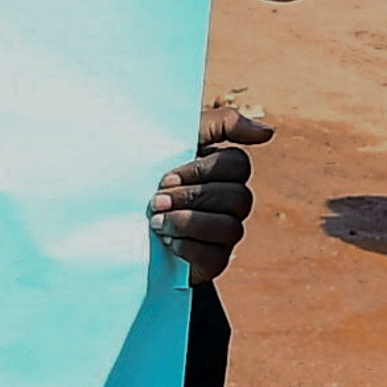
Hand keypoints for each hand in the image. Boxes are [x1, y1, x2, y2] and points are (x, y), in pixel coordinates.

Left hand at [151, 106, 270, 281]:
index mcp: (224, 169)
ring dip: (189, 222)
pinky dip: (188, 247)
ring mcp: (225, 233)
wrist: (117, 218)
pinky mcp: (213, 262)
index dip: (201, 171)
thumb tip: (269, 133)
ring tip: (157, 222)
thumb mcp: (179, 138)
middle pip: (237, 197)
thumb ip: (223, 124)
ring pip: (230, 227)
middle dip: (192, 198)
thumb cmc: (149, 170)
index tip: (166, 177)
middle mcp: (231, 201)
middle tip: (156, 200)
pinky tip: (167, 240)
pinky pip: (216, 257)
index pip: (238, 164)